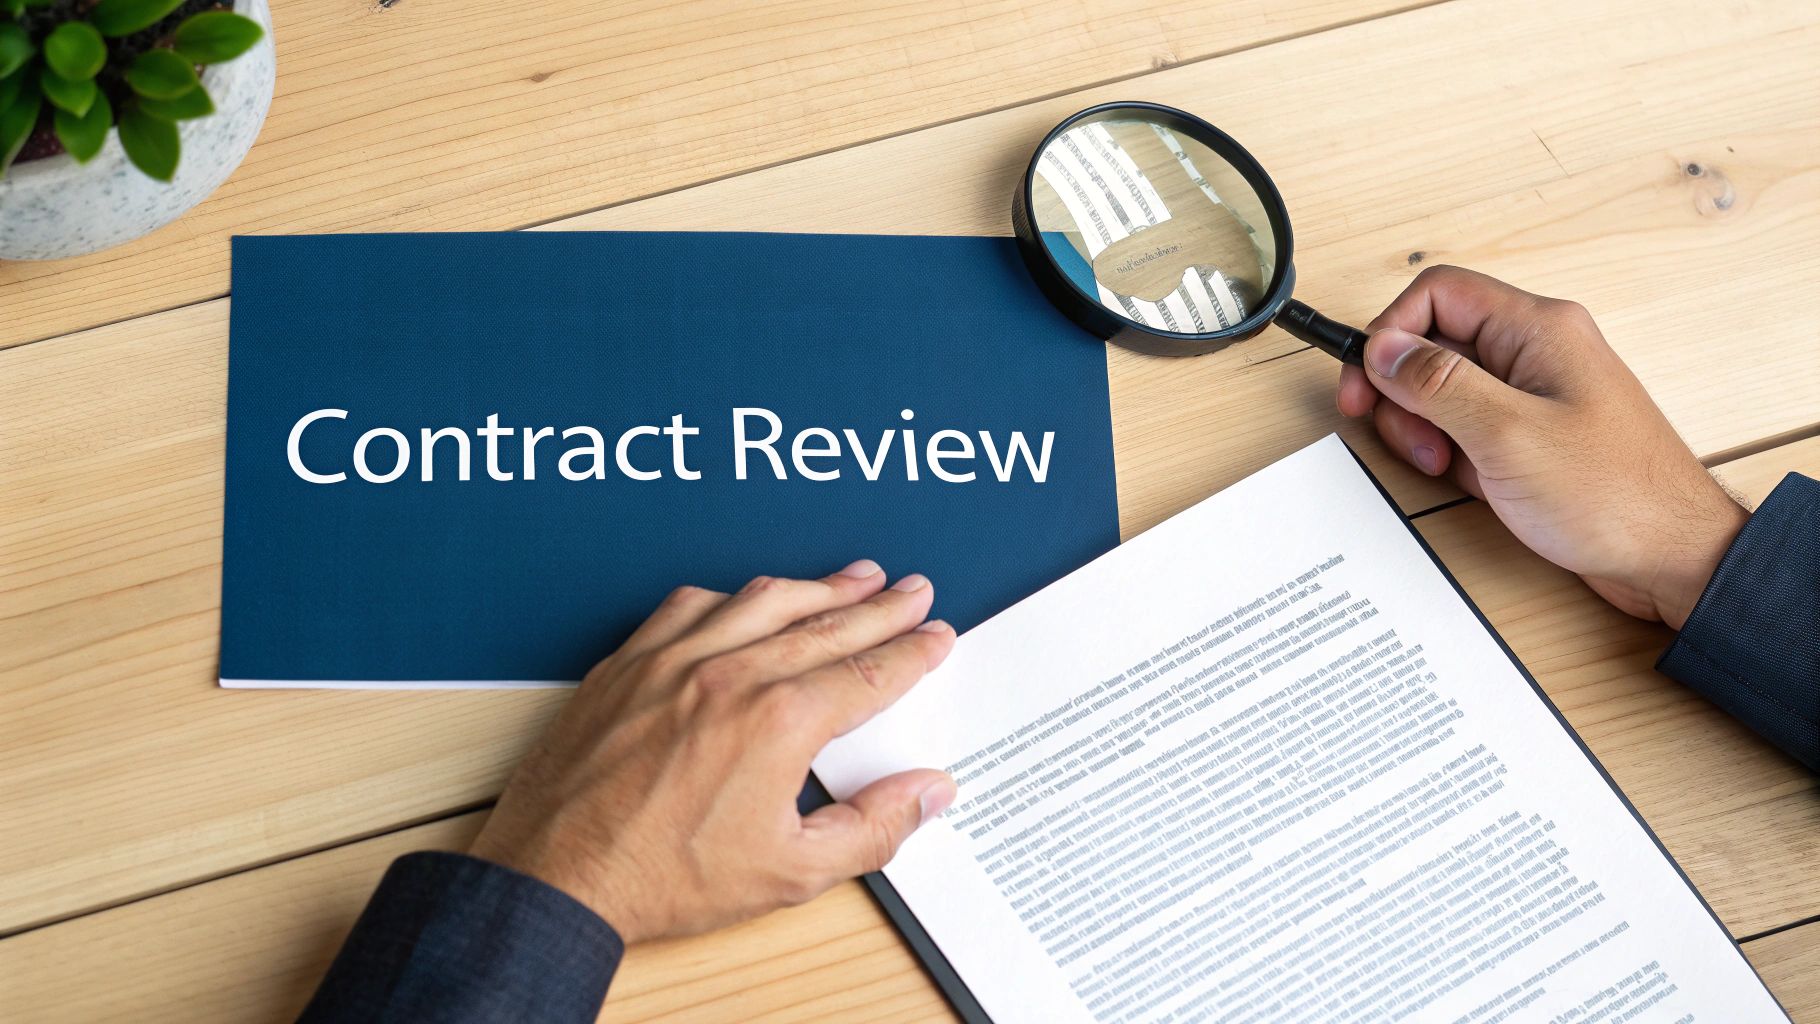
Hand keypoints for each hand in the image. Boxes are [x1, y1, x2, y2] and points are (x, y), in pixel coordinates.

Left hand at [469, 561, 957, 942]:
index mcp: (778, 721)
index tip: (937, 636)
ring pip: (763, 601)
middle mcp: (729, 674)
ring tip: (855, 576)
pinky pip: (689, 606)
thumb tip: (928, 793)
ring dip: (817, 586)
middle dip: (880, 607)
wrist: (558, 879)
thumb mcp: (790, 873)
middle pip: (827, 624)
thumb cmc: (663, 879)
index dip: (912, 652)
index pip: (868, 672)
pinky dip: (730, 595)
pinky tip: (747, 597)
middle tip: (913, 590)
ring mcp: (673, 660)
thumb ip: (872, 828)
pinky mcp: (628, 663)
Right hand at [1336, 265, 1746, 629]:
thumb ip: (1438, 383)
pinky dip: (1449, 451)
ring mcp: (1530, 393)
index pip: (1438, 293)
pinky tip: (1466, 479)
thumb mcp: (1507, 435)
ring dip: (1422, 426)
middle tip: (1405, 435)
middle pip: (1433, 341)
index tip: (1368, 381)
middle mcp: (1534, 351)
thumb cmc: (1614, 497)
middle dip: (1403, 391)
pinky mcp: (1527, 432)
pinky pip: (1464, 424)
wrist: (1669, 556)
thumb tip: (1384, 348)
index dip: (1390, 332)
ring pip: (1441, 387)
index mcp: (1537, 330)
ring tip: (1441, 464)